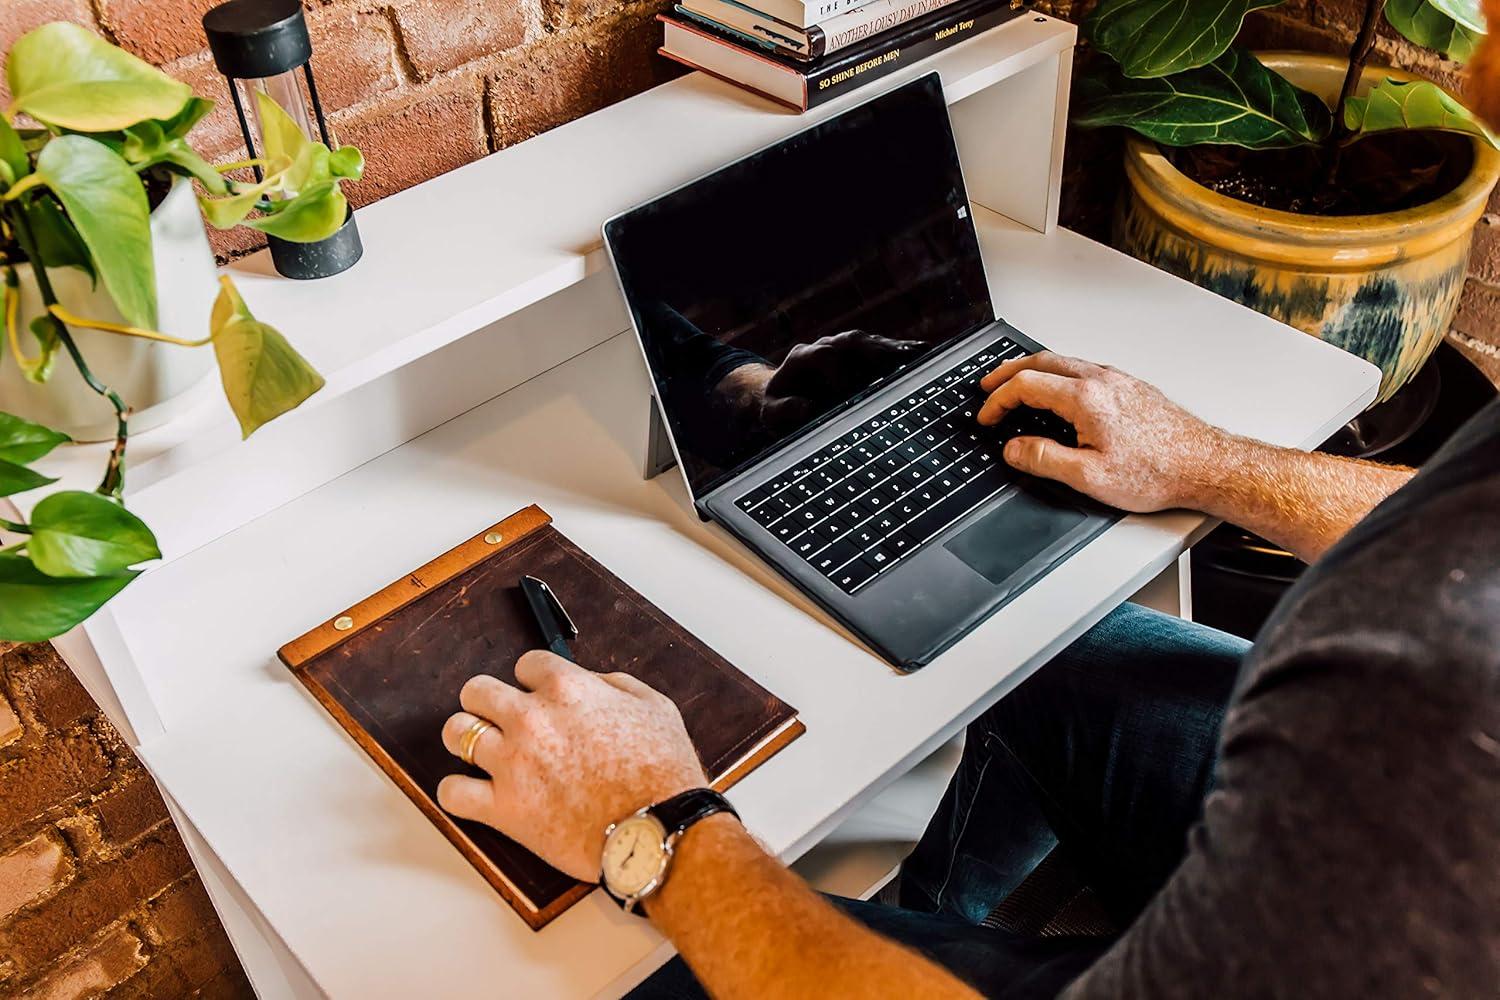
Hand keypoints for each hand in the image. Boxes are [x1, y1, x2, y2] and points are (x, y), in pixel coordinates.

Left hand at [438, 651, 706, 881]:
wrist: (660, 829)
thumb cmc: (663, 772)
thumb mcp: (654, 706)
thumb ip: (615, 684)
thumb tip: (590, 682)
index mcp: (567, 688)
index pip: (526, 665)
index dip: (533, 680)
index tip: (539, 696)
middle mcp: (532, 718)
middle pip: (477, 690)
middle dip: (487, 701)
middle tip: (499, 718)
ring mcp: (513, 763)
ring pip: (456, 733)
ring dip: (465, 738)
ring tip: (480, 751)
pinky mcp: (504, 808)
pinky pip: (452, 792)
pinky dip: (457, 792)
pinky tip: (472, 792)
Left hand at [717, 330, 924, 433]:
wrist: (785, 393)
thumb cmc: (778, 406)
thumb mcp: (771, 412)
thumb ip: (784, 410)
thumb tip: (808, 409)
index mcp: (802, 357)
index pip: (824, 355)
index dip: (838, 373)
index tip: (848, 395)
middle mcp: (828, 345)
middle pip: (854, 341)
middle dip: (874, 353)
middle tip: (896, 368)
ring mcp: (848, 348)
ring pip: (874, 344)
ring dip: (895, 351)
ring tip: (920, 359)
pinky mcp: (865, 356)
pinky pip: (886, 351)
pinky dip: (904, 353)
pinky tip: (926, 356)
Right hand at [977, 352, 1229, 511]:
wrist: (1205, 466)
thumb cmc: (1158, 472)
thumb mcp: (1089, 476)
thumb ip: (1045, 459)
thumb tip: (1015, 449)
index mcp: (1086, 398)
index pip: (1026, 385)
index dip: (998, 400)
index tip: (986, 416)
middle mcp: (1102, 380)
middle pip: (1042, 362)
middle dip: (1008, 373)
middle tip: (988, 386)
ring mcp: (1118, 380)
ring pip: (1064, 362)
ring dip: (1034, 371)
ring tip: (1017, 386)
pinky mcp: (1131, 387)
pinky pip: (1084, 369)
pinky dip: (1058, 375)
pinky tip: (1059, 392)